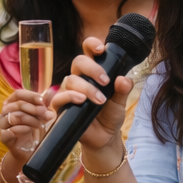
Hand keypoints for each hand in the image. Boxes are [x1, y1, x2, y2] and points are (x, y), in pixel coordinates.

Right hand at [0, 88, 54, 161]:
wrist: (31, 150)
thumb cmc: (36, 130)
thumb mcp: (44, 115)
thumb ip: (48, 104)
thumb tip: (54, 94)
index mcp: (12, 103)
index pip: (18, 94)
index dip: (31, 96)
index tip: (43, 101)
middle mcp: (5, 112)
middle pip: (17, 104)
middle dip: (34, 109)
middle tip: (45, 114)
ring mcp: (3, 125)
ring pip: (14, 117)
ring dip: (30, 119)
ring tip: (40, 124)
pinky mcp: (3, 137)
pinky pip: (10, 131)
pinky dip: (21, 129)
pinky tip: (29, 130)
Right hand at [53, 37, 132, 153]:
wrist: (103, 137)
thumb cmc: (109, 115)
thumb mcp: (120, 102)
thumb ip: (123, 90)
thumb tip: (124, 79)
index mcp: (92, 72)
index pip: (88, 52)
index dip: (91, 45)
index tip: (101, 49)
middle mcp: (79, 78)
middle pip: (78, 62)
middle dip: (92, 68)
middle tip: (105, 81)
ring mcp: (68, 91)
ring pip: (70, 80)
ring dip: (86, 88)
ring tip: (100, 100)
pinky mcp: (61, 106)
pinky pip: (59, 97)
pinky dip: (70, 97)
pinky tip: (81, 101)